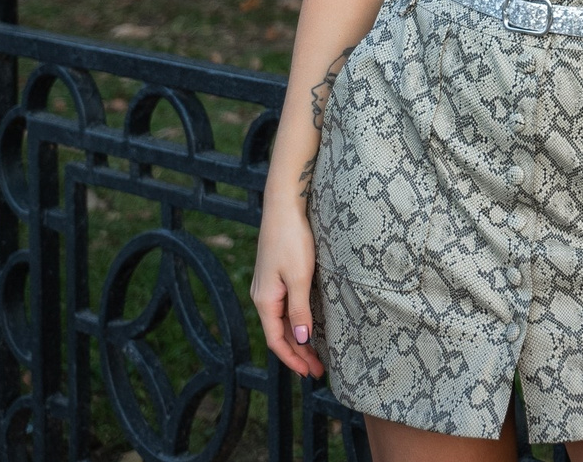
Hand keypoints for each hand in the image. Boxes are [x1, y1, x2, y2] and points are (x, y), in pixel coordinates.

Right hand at [252, 193, 324, 377]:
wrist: (283, 208)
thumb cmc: (292, 240)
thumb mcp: (299, 277)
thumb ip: (299, 310)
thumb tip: (300, 339)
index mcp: (265, 301)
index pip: (277, 341)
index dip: (293, 359)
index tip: (309, 373)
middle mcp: (262, 297)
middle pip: (280, 334)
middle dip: (299, 354)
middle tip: (319, 370)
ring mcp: (268, 287)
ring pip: (282, 322)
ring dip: (298, 340)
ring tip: (317, 355)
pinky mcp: (276, 277)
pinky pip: (285, 308)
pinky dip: (296, 323)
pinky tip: (308, 327)